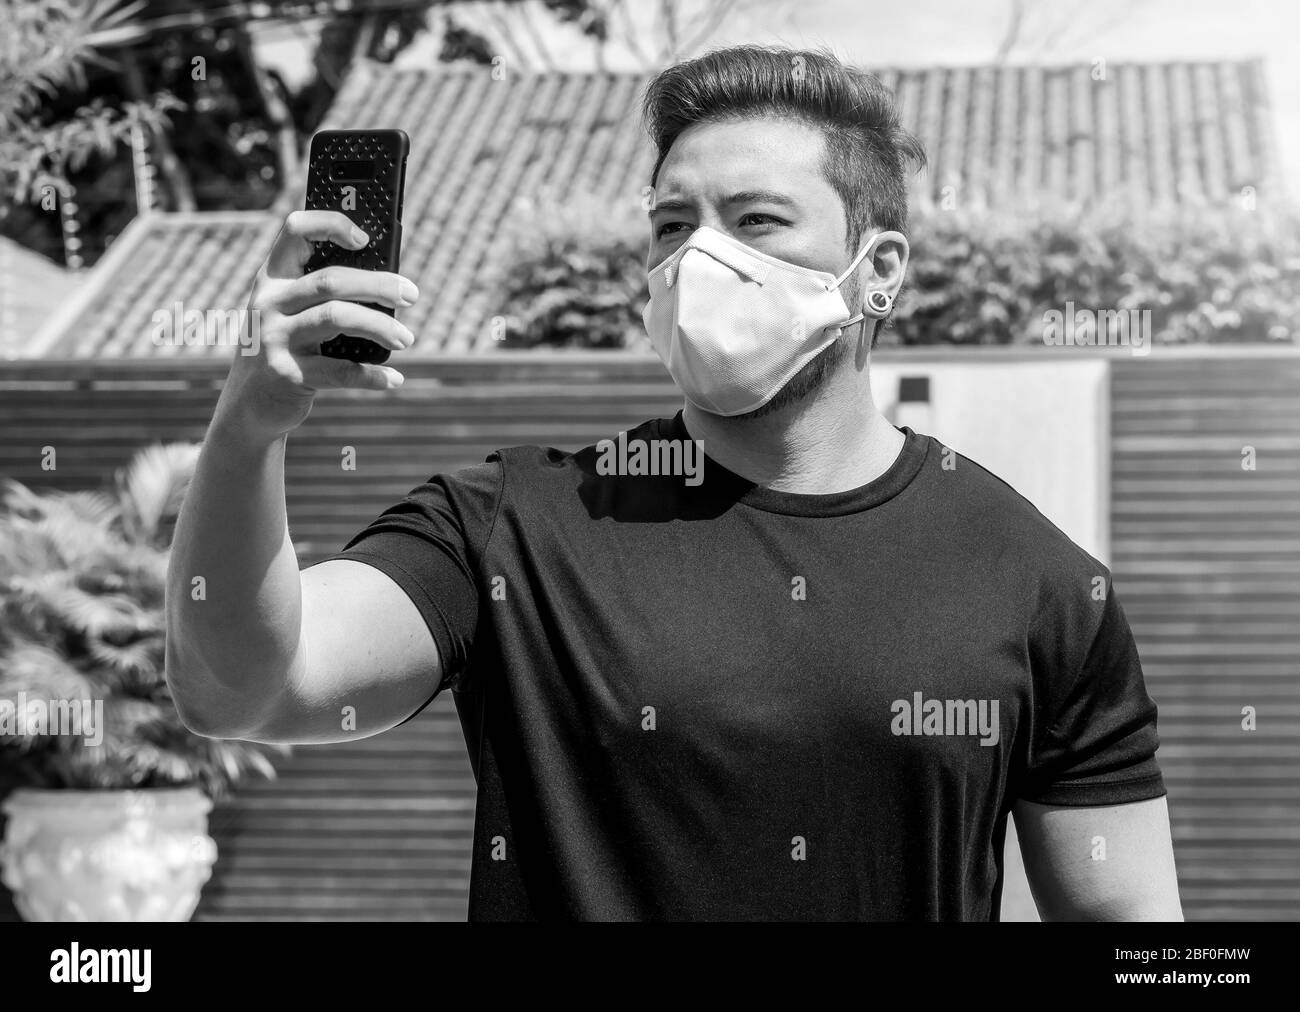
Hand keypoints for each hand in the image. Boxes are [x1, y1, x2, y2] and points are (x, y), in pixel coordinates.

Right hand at [219, 210, 418, 440]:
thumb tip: (390, 284)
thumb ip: (323, 294)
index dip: (331, 225)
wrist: (248, 404)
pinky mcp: (286, 374)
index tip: (365, 239)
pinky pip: (340, 370)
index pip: (296, 230)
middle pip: (331, 280)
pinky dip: (372, 375)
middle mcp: (269, 302)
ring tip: (406, 338)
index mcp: (273, 278)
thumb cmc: (286, 348)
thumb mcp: (292, 313)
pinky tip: (393, 378)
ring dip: (381, 327)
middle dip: (378, 285)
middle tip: (411, 294)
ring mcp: (274, 338)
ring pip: (337, 318)